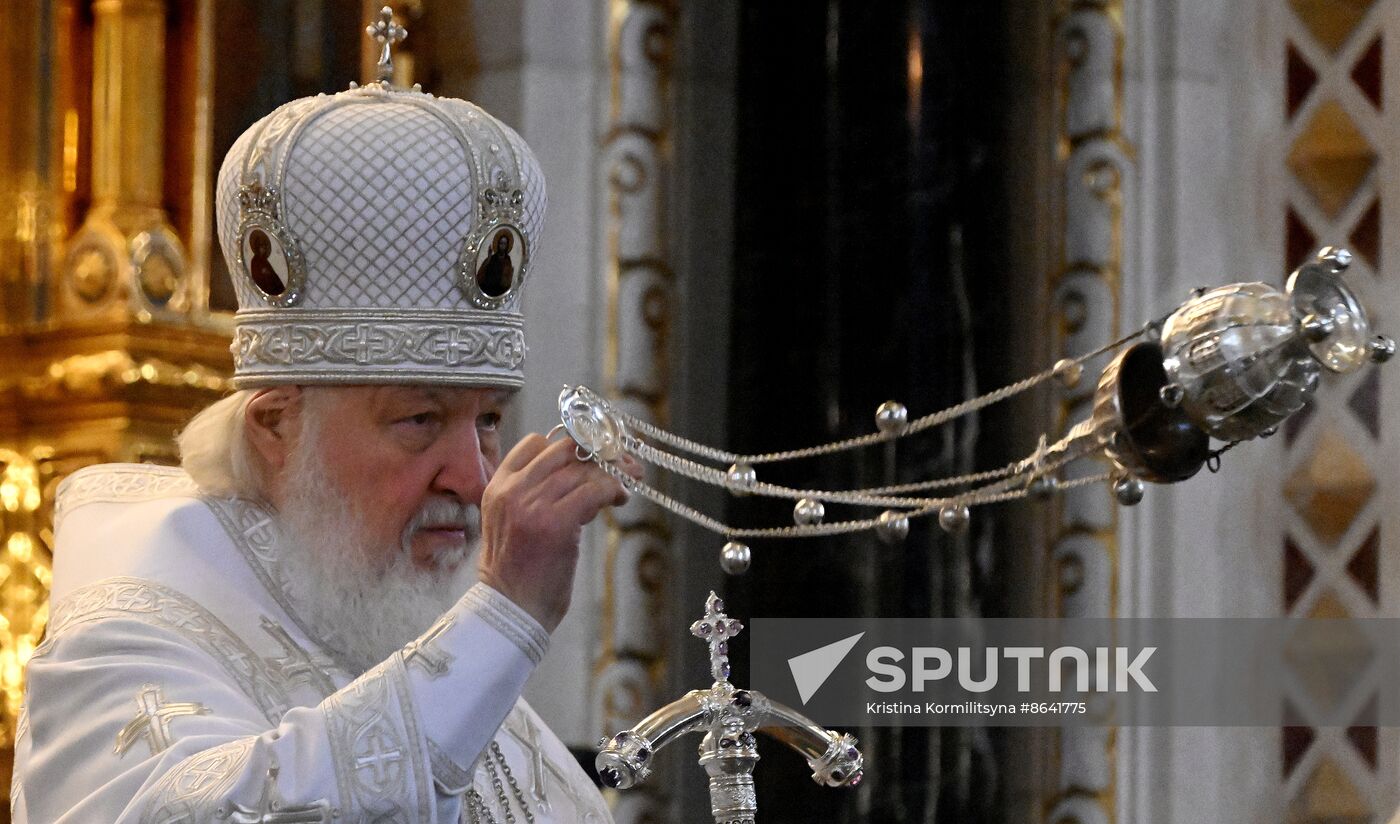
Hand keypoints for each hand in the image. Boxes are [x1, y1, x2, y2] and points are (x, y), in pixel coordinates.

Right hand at [476, 434, 641, 632]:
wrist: (510, 611)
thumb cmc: (518, 572)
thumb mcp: (512, 523)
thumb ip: (534, 494)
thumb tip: (582, 473)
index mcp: (497, 487)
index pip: (534, 444)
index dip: (568, 444)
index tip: (591, 453)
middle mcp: (512, 490)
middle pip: (563, 451)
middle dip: (597, 452)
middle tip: (621, 461)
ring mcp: (532, 505)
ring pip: (583, 470)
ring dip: (613, 472)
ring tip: (629, 480)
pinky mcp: (556, 523)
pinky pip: (594, 491)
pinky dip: (614, 490)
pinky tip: (621, 498)